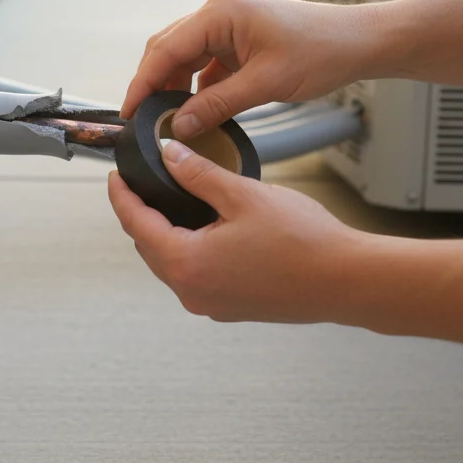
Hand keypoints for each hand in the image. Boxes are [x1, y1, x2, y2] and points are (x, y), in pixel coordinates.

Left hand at [107, 139, 366, 322]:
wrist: (347, 281)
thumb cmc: (304, 243)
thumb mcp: (243, 195)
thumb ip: (198, 174)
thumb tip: (169, 155)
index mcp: (187, 264)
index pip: (136, 224)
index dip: (122, 196)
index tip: (115, 177)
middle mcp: (192, 291)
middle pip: (149, 247)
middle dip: (142, 215)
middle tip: (142, 184)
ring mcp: (210, 304)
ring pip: (171, 264)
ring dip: (167, 235)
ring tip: (173, 202)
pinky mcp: (230, 308)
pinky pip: (196, 276)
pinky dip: (190, 251)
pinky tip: (206, 229)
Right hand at [120, 0, 382, 139]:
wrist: (358, 41)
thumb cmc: (321, 51)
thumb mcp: (265, 84)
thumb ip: (217, 105)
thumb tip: (179, 126)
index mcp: (220, 12)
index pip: (166, 49)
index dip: (143, 82)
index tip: (129, 111)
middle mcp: (219, 12)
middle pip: (169, 49)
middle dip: (154, 84)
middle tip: (142, 120)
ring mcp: (229, 24)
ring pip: (186, 57)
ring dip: (176, 87)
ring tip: (168, 120)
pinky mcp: (240, 39)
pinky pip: (207, 63)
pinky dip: (198, 87)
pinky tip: (197, 111)